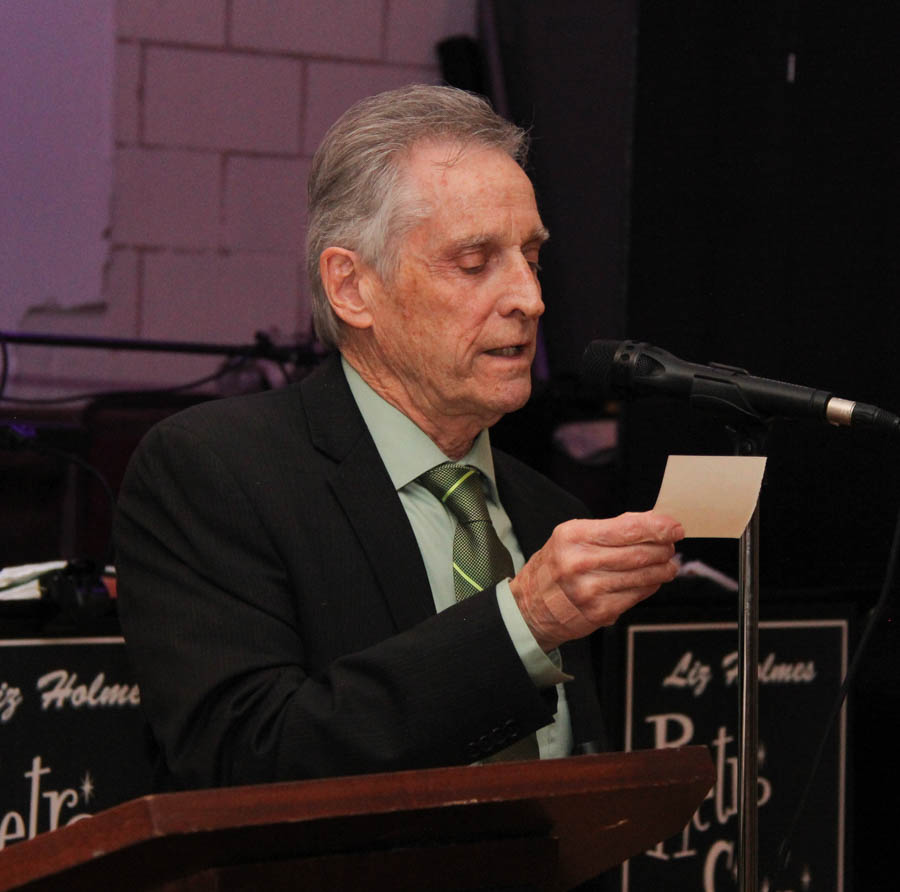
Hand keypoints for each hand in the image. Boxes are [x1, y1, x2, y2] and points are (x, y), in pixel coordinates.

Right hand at [508, 511, 683, 651]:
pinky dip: (650, 586)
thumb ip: (609, 529)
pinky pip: (636, 595)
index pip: (626, 528)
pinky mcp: (600, 612)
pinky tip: (652, 580)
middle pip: (638, 553)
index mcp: (572, 537)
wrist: (531, 607)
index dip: (657, 527)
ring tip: (668, 564)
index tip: (674, 526)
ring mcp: (590, 590)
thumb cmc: (554, 567)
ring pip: (642, 575)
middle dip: (663, 548)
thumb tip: (650, 521)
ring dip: (663, 568)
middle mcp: (579, 562)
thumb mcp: (571, 538)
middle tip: (671, 545)